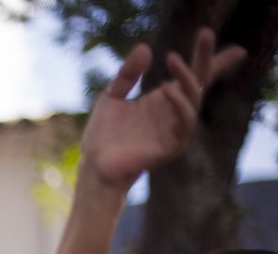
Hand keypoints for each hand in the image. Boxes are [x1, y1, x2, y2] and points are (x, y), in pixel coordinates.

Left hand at [81, 27, 245, 188]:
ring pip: (193, 100)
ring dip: (186, 78)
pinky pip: (184, 123)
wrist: (94, 165)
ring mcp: (175, 130)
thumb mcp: (112, 96)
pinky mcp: (172, 147)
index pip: (192, 77)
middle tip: (204, 32)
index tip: (214, 37)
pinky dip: (179, 105)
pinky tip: (166, 89)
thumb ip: (128, 74)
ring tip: (172, 59)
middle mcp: (173, 113)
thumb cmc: (103, 135)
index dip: (207, 59)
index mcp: (163, 100)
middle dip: (205, 58)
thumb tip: (145, 48)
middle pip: (199, 82)